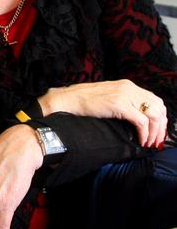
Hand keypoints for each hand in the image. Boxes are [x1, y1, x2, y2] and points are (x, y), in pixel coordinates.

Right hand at [39, 79, 166, 147]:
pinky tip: (141, 140)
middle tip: (157, 140)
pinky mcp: (119, 104)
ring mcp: (124, 95)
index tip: (157, 132)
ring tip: (150, 142)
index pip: (154, 100)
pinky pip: (141, 121)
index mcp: (127, 85)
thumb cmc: (83, 101)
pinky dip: (145, 133)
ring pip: (153, 114)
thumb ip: (122, 102)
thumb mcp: (107, 97)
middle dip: (161, 126)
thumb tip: (135, 118)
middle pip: (158, 106)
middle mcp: (128, 88)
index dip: (160, 118)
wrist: (67, 99)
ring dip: (155, 132)